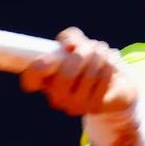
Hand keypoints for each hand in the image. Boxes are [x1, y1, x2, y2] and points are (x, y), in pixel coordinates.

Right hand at [20, 27, 138, 116]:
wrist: (114, 81)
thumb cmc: (86, 59)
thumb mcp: (75, 42)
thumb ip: (69, 38)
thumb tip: (70, 47)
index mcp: (44, 82)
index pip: (30, 81)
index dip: (34, 70)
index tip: (43, 60)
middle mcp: (56, 98)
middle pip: (66, 74)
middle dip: (82, 53)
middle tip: (90, 46)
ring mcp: (74, 106)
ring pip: (89, 74)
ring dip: (99, 54)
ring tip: (102, 50)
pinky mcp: (94, 107)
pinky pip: (103, 78)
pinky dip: (109, 64)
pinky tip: (110, 61)